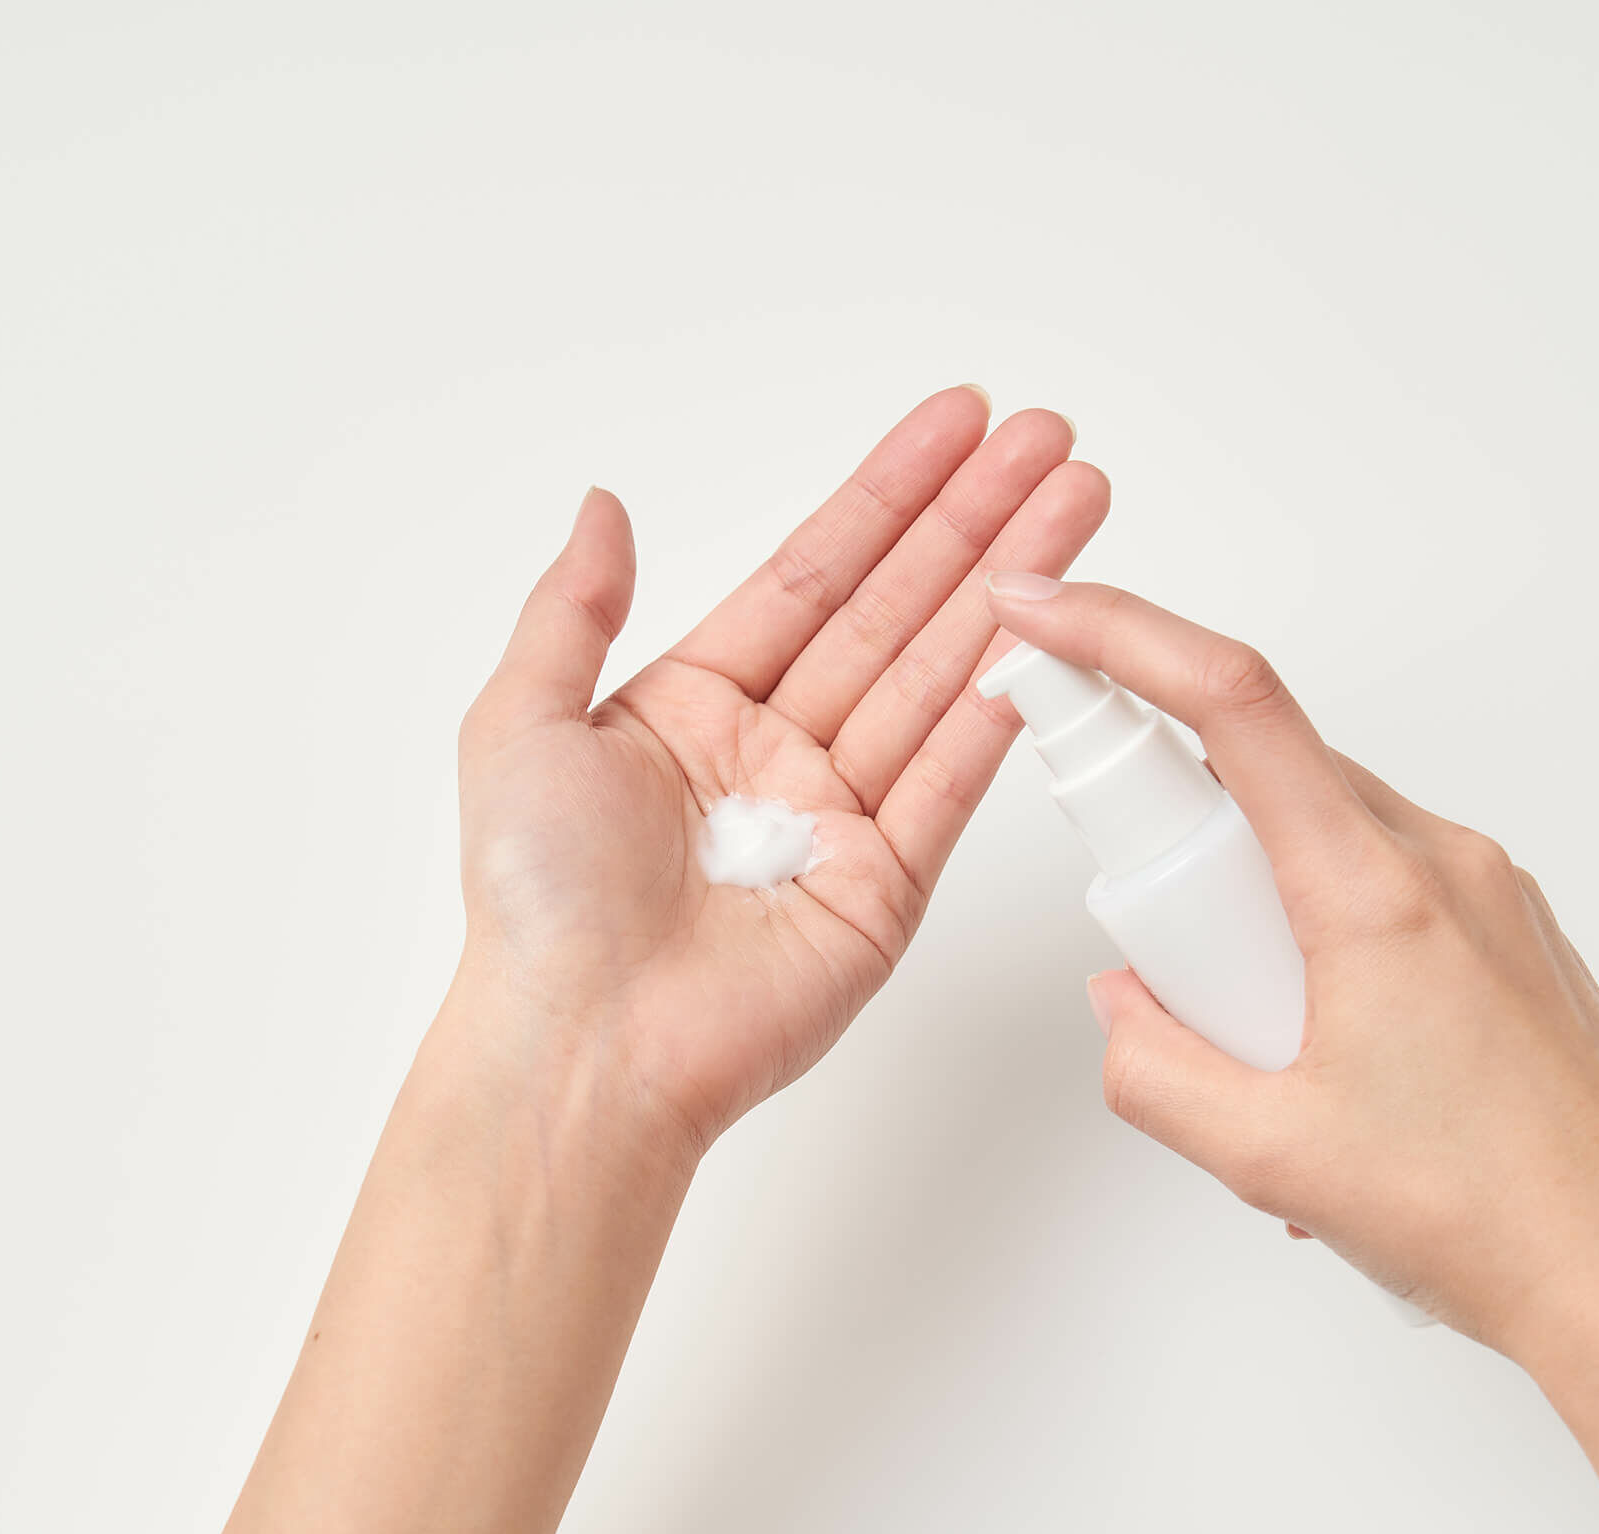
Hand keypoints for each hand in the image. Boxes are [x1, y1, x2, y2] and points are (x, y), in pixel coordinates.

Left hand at [461, 389, 1108, 1155]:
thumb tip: (603, 504)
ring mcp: (841, 818)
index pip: (815, 574)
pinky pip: (953, 778)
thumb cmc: (536, 900)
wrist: (583, 1045)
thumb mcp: (519, 722)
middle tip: (1049, 440)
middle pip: (898, 609)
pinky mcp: (888, 888)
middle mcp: (777, 752)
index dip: (888, 495)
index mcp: (695, 706)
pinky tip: (1054, 629)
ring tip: (1079, 502)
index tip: (957, 423)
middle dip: (977, 521)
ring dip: (1015, 588)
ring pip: (942, 675)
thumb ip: (573, 608)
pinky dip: (1006, 706)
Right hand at [979, 573, 1598, 1374]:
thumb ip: (1153, 1066)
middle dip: (1189, 855)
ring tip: (1284, 1070)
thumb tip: (1122, 1003)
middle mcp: (1447, 863)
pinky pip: (1386, 893)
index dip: (1123, 635)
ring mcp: (1496, 897)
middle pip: (1269, 780)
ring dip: (1261, 919)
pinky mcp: (1518, 940)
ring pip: (1327, 842)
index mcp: (1378, 891)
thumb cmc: (1492, 1223)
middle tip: (1180, 983)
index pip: (1233, 703)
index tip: (1042, 613)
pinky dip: (1326, 950)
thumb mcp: (1266, 1157)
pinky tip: (1339, 1076)